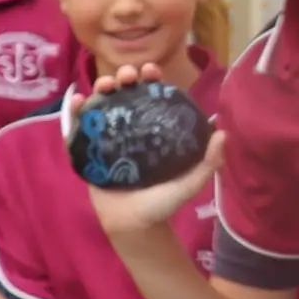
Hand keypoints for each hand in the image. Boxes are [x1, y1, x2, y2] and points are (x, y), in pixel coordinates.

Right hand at [69, 71, 224, 240]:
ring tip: (104, 85)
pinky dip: (75, 111)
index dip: (152, 78)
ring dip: (101, 86)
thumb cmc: (161, 204)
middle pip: (126, 93)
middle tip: (127, 76)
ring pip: (102, 103)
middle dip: (124, 76)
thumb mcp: (188, 183)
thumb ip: (207, 162)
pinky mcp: (88, 149)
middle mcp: (131, 127)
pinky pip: (79, 127)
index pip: (153, 95)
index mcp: (154, 129)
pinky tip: (77, 100)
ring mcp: (108, 137)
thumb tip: (223, 133)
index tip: (152, 71)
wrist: (133, 227)